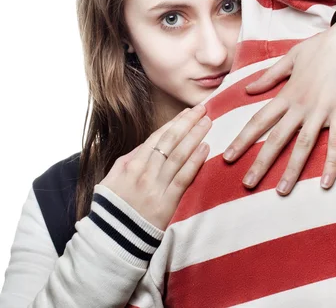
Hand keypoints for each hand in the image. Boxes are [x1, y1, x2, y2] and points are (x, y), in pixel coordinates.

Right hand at [100, 103, 211, 229]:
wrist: (111, 241)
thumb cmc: (111, 210)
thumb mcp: (111, 180)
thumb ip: (128, 161)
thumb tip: (146, 146)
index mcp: (130, 164)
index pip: (157, 137)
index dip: (174, 123)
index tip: (187, 112)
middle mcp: (144, 172)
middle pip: (170, 141)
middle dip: (188, 122)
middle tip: (203, 109)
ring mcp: (156, 186)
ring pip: (179, 155)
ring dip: (195, 136)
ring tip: (208, 122)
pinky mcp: (167, 203)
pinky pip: (184, 177)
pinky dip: (196, 161)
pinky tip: (206, 147)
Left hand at [222, 12, 335, 194]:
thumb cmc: (322, 46)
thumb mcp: (291, 57)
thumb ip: (269, 76)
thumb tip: (248, 90)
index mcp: (287, 94)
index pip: (259, 121)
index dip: (242, 140)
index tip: (229, 157)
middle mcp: (301, 106)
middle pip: (276, 139)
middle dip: (260, 163)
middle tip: (247, 184)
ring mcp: (322, 111)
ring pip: (304, 145)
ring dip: (292, 170)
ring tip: (281, 191)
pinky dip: (332, 163)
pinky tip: (327, 183)